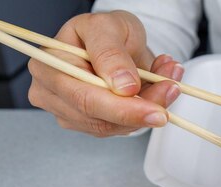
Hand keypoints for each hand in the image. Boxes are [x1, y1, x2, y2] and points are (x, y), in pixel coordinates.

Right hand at [28, 11, 183, 136]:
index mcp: (48, 67)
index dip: (122, 109)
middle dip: (143, 110)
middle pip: (102, 119)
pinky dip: (150, 109)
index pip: (84, 99)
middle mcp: (54, 96)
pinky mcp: (96, 124)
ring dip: (152, 105)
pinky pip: (127, 126)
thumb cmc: (105, 31)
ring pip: (119, 127)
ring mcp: (73, 114)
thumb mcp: (107, 26)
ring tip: (170, 79)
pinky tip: (161, 87)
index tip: (156, 109)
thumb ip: (111, 53)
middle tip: (172, 90)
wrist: (117, 41)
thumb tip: (124, 87)